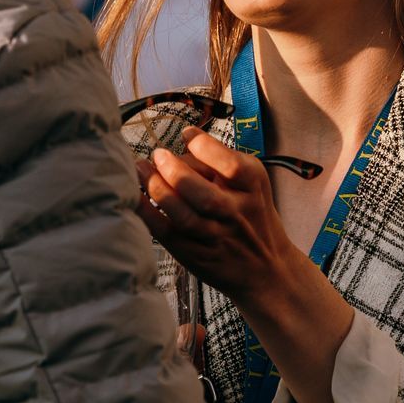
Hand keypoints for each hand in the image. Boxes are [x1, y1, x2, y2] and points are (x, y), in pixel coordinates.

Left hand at [138, 129, 299, 304]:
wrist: (266, 267)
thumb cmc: (251, 215)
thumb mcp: (252, 183)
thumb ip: (223, 160)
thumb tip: (186, 137)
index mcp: (253, 188)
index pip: (231, 166)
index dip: (205, 147)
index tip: (187, 134)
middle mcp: (236, 214)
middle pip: (205, 195)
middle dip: (175, 171)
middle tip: (158, 155)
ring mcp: (216, 237)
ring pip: (185, 217)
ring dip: (158, 191)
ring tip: (141, 170)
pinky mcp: (196, 254)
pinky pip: (168, 234)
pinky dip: (149, 214)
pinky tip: (136, 196)